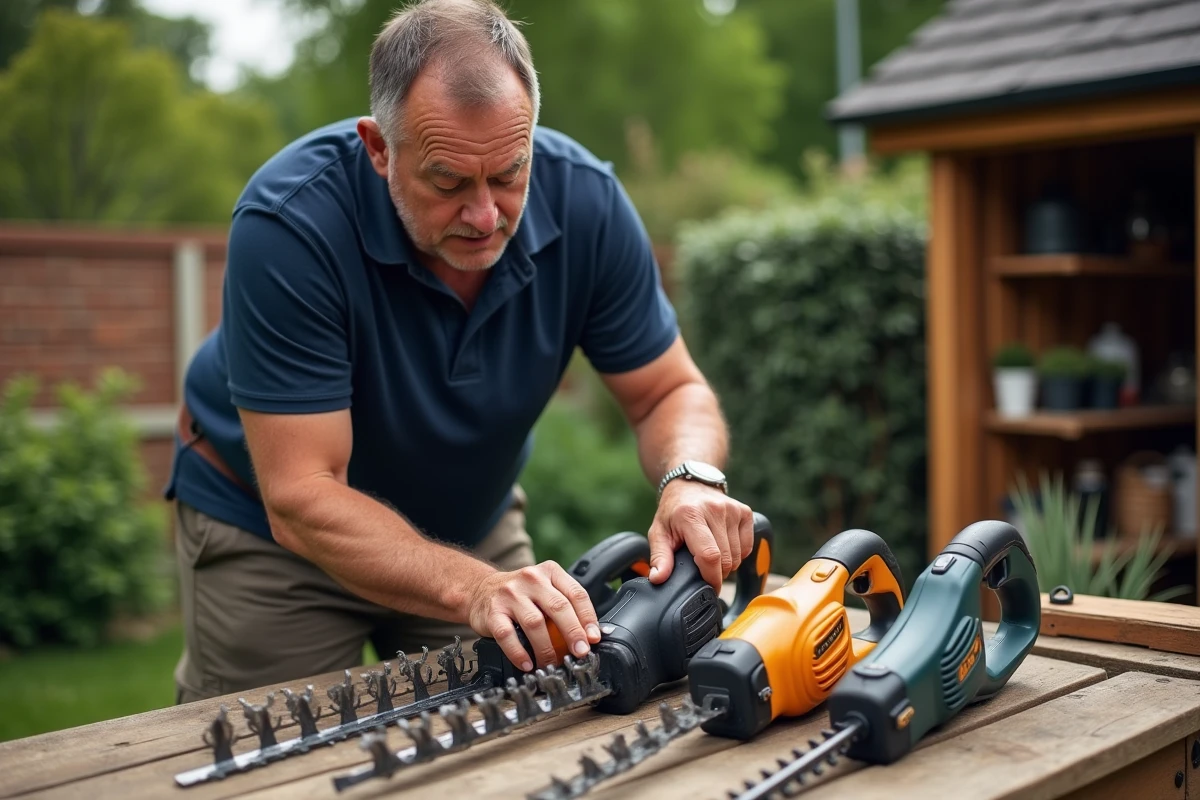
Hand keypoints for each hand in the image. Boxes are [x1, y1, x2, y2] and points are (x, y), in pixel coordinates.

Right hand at [466, 562, 601, 671]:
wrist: (480, 590)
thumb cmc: (520, 595)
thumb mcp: (545, 589)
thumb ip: (565, 605)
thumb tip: (590, 636)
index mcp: (550, 571)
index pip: (576, 593)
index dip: (588, 618)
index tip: (593, 639)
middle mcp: (531, 579)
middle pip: (558, 607)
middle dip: (573, 633)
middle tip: (580, 653)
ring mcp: (510, 594)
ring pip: (535, 623)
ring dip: (547, 648)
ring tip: (552, 663)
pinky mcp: (493, 611)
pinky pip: (508, 635)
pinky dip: (519, 652)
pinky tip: (527, 664)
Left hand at [647, 481, 753, 590]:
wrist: (690, 485)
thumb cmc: (673, 513)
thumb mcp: (659, 532)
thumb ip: (659, 557)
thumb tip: (658, 579)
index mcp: (691, 515)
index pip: (709, 555)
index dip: (711, 578)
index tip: (708, 589)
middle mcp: (714, 509)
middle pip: (725, 559)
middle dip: (717, 573)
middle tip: (703, 568)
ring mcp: (732, 509)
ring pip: (737, 556)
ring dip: (727, 564)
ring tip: (711, 555)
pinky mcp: (745, 512)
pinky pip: (747, 547)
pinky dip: (737, 554)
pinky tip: (723, 546)